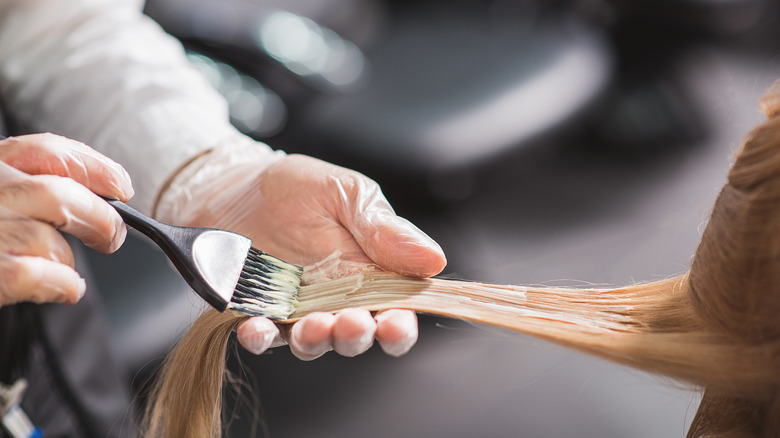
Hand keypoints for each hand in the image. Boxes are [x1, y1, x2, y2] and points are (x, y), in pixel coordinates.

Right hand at [0, 133, 132, 306]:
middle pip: (59, 195)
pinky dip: (64, 284)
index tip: (122, 185)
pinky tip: (63, 289)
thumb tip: (94, 196)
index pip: (47, 150)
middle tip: (111, 236)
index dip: (94, 166)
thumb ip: (21, 190)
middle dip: (99, 218)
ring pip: (50, 240)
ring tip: (64, 271)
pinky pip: (41, 276)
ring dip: (68, 259)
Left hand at [157, 141, 445, 358]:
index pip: (394, 311)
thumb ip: (385, 229)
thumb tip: (434, 259)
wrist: (235, 185)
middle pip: (356, 334)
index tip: (397, 323)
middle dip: (357, 335)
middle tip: (353, 322)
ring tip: (313, 326)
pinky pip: (261, 335)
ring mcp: (295, 311)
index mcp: (370, 274)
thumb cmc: (297, 189)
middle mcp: (336, 301)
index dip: (399, 325)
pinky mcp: (257, 313)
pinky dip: (260, 336)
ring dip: (315, 340)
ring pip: (313, 342)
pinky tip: (258, 327)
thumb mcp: (347, 193)